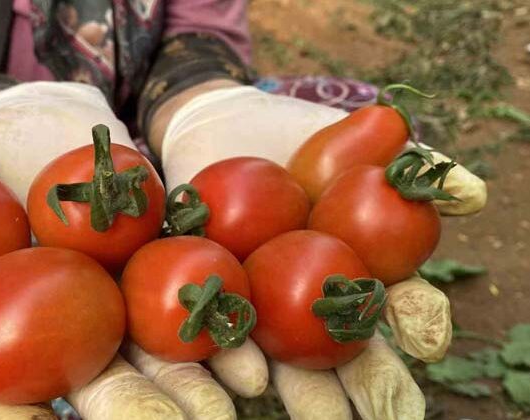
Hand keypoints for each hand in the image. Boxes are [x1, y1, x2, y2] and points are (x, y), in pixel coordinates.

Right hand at [0, 81, 263, 419]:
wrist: (57, 126)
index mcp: (21, 336)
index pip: (16, 394)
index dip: (23, 413)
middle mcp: (82, 340)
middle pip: (109, 386)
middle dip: (140, 411)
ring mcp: (136, 314)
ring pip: (169, 361)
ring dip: (199, 388)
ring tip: (231, 403)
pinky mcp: (182, 276)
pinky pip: (210, 309)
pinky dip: (232, 337)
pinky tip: (255, 359)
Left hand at [157, 84, 482, 419]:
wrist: (216, 128)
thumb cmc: (293, 134)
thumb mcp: (355, 141)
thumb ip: (412, 166)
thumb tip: (472, 194)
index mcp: (360, 272)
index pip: (399, 307)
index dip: (418, 323)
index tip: (425, 339)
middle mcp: (317, 303)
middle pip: (346, 353)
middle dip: (358, 387)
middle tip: (369, 418)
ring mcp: (262, 308)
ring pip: (284, 359)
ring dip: (295, 388)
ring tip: (290, 397)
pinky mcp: (207, 302)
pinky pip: (217, 334)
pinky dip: (228, 357)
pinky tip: (240, 372)